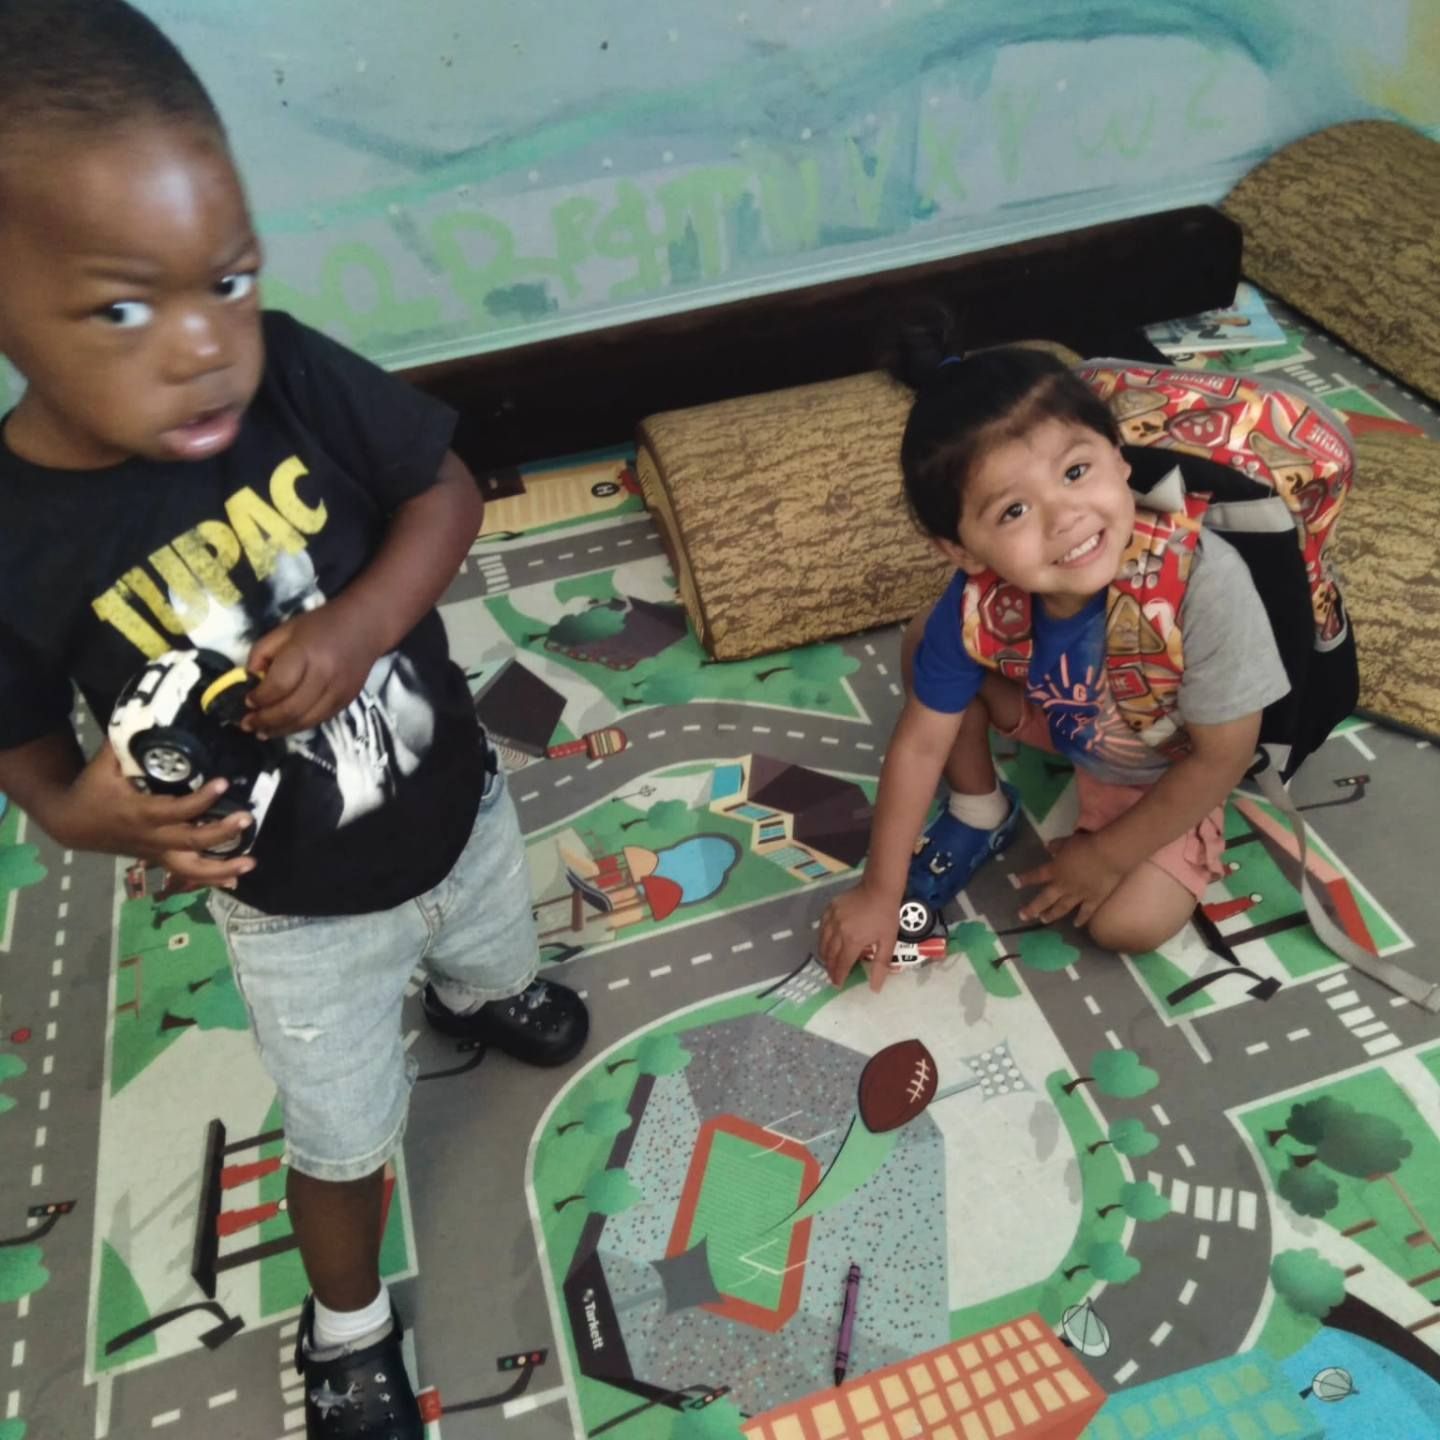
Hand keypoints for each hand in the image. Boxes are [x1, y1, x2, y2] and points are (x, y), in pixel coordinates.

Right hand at [52, 744, 256, 887]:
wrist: (72, 824)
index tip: (224, 783)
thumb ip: (129, 742)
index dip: (201, 800)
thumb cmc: (93, 789)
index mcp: (139, 812)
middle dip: (221, 833)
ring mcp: (156, 852)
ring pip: (191, 868)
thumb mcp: (105, 763)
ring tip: (251, 863)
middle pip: (190, 841)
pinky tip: (235, 881)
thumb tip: (153, 713)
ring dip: (222, 869)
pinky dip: (210, 879)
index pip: (175, 810)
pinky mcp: (159, 859)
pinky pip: (186, 874)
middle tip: (247, 817)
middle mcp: (151, 836)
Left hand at [242, 605, 378, 736]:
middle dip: (265, 720)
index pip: (277, 686)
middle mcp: (324, 676)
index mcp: (305, 654)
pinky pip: (319, 720)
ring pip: (305, 721)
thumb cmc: (320, 624)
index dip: (259, 698)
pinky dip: (299, 726)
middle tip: (247, 724)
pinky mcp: (347, 701)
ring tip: (262, 732)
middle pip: (290, 709)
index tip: (246, 701)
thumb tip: (251, 681)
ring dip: (280, 729)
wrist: (367, 626)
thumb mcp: (284, 631)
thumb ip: (262, 653)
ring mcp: (338, 691)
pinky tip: (285, 726)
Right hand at [819, 882, 900, 990]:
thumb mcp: (888, 941)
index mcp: (853, 941)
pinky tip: (826, 941)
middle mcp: (838, 931)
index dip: (839, 976)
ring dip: (824, 954)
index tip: (837, 985)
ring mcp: (832, 918)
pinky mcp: (829, 908)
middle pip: (830, 955)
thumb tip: (874, 989)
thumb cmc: (886, 916)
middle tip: (832, 975)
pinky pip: (822, 927)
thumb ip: (880, 965)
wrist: (879, 888)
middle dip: (830, 968)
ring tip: (828, 961)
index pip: (842, 964)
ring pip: (822, 941)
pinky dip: (822, 937)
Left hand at [1017, 833, 1126, 927]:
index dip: (1026, 879)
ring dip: (1052, 915)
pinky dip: (1081, 919)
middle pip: (1045, 899)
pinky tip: (1076, 925)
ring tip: (1044, 920)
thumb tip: (1048, 847)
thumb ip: (1056, 846)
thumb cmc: (1086, 845)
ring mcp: (1079, 895)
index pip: (1037, 875)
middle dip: (1032, 908)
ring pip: (1062, 908)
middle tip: (1023, 916)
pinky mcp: (1094, 900)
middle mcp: (1064, 886)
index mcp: (1056, 870)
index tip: (1016, 883)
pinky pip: (1086, 912)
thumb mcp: (1067, 841)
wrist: (1108, 855)